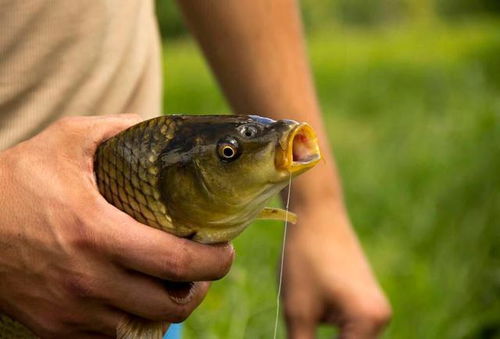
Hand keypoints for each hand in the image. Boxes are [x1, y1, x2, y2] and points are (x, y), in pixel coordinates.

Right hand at [0, 115, 233, 337]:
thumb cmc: (15, 182)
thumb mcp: (67, 141)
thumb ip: (117, 129)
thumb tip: (159, 127)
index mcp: (96, 232)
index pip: (177, 261)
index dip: (214, 261)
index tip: (225, 250)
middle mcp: (87, 279)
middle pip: (170, 303)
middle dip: (201, 288)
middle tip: (206, 267)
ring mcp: (71, 310)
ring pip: (143, 326)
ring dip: (168, 307)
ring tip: (174, 283)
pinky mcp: (55, 328)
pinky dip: (133, 322)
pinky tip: (136, 297)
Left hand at [282, 200, 390, 338]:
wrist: (316, 215)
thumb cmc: (305, 258)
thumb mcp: (298, 311)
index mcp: (370, 322)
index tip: (302, 337)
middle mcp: (381, 318)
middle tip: (301, 332)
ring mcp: (375, 307)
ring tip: (305, 320)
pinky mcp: (364, 299)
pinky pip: (350, 328)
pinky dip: (331, 332)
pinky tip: (311, 318)